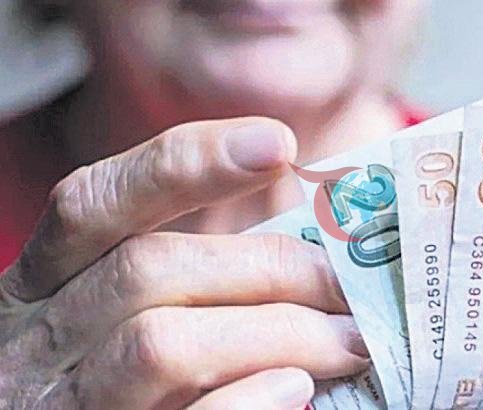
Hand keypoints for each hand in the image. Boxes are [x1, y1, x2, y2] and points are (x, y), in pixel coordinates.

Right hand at [0, 118, 369, 408]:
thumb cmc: (130, 372)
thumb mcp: (136, 310)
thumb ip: (200, 274)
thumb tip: (314, 253)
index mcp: (46, 281)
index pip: (96, 202)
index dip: (185, 165)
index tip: (280, 144)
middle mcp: (38, 337)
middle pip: (148, 270)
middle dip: (270, 268)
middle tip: (349, 285)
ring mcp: (61, 403)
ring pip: (163, 344)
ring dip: (278, 334)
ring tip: (349, 342)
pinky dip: (246, 400)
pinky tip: (296, 388)